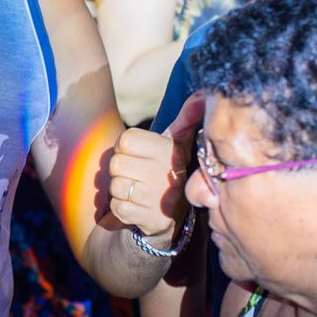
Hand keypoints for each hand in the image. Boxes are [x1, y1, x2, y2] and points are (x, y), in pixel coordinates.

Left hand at [106, 98, 201, 239]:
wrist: (171, 218)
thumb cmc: (166, 172)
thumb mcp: (177, 144)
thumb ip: (185, 120)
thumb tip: (202, 96)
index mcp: (170, 151)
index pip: (125, 140)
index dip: (125, 148)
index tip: (137, 156)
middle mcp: (167, 173)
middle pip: (115, 163)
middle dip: (120, 171)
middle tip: (135, 175)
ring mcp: (160, 198)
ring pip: (115, 186)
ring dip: (120, 191)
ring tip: (137, 191)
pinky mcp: (151, 220)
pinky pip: (118, 208)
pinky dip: (121, 209)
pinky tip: (137, 207)